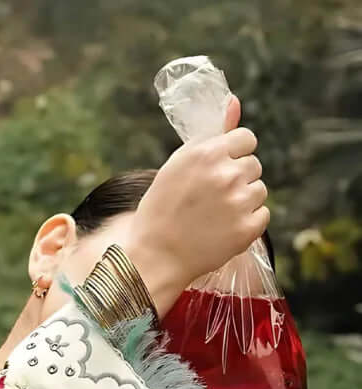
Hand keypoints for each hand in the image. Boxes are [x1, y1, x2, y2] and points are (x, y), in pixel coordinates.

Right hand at [120, 96, 267, 315]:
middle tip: (212, 199)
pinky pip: (262, 215)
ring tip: (217, 216)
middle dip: (238, 179)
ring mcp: (239, 203)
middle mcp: (227, 174)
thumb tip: (235, 102)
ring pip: (260, 190)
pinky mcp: (247, 229)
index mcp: (208, 153)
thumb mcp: (178, 164)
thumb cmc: (161, 209)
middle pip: (253, 165)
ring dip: (244, 201)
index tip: (221, 169)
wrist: (155, 256)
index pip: (246, 139)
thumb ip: (211, 134)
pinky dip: (248, 223)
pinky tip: (224, 230)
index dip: (234, 154)